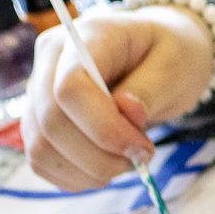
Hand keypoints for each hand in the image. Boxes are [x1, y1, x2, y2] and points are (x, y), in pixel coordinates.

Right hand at [23, 8, 213, 190]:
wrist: (159, 53)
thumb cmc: (170, 53)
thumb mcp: (176, 64)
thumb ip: (151, 88)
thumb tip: (127, 112)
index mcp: (86, 36)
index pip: (70, 88)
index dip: (103, 128)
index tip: (142, 148)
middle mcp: (50, 61)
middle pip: (51, 122)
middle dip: (98, 155)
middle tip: (140, 159)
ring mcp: (38, 92)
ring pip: (40, 147)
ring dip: (86, 170)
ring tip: (127, 163)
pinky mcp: (38, 121)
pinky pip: (41, 160)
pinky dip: (74, 176)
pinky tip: (106, 169)